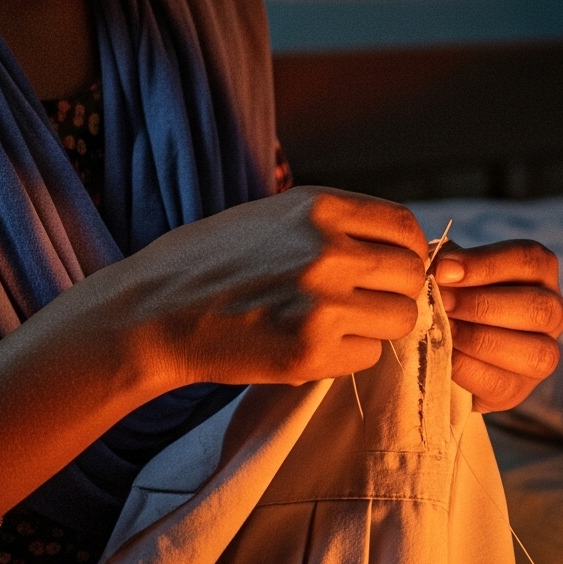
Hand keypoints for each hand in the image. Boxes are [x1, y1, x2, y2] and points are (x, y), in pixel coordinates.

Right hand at [120, 187, 429, 388]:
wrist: (151, 313)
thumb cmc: (209, 263)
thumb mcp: (273, 216)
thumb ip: (335, 226)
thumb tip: (398, 246)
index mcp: (320, 207)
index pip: (405, 228)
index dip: (406, 252)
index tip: (389, 268)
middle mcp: (329, 250)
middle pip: (411, 276)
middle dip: (394, 292)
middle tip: (362, 303)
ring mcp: (323, 303)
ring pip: (399, 319)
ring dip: (376, 326)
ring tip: (335, 325)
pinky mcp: (311, 352)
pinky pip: (368, 357)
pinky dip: (348, 356)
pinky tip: (311, 346)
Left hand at [431, 239, 562, 411]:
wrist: (440, 346)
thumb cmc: (452, 296)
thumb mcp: (451, 272)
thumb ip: (447, 265)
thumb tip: (436, 267)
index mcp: (540, 271)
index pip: (528, 259)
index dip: (486, 264)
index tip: (443, 271)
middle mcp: (554, 311)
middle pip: (538, 306)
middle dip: (482, 305)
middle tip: (442, 302)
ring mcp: (544, 354)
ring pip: (534, 351)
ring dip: (480, 339)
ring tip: (444, 330)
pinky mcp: (519, 390)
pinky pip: (502, 383)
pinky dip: (468, 369)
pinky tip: (444, 355)